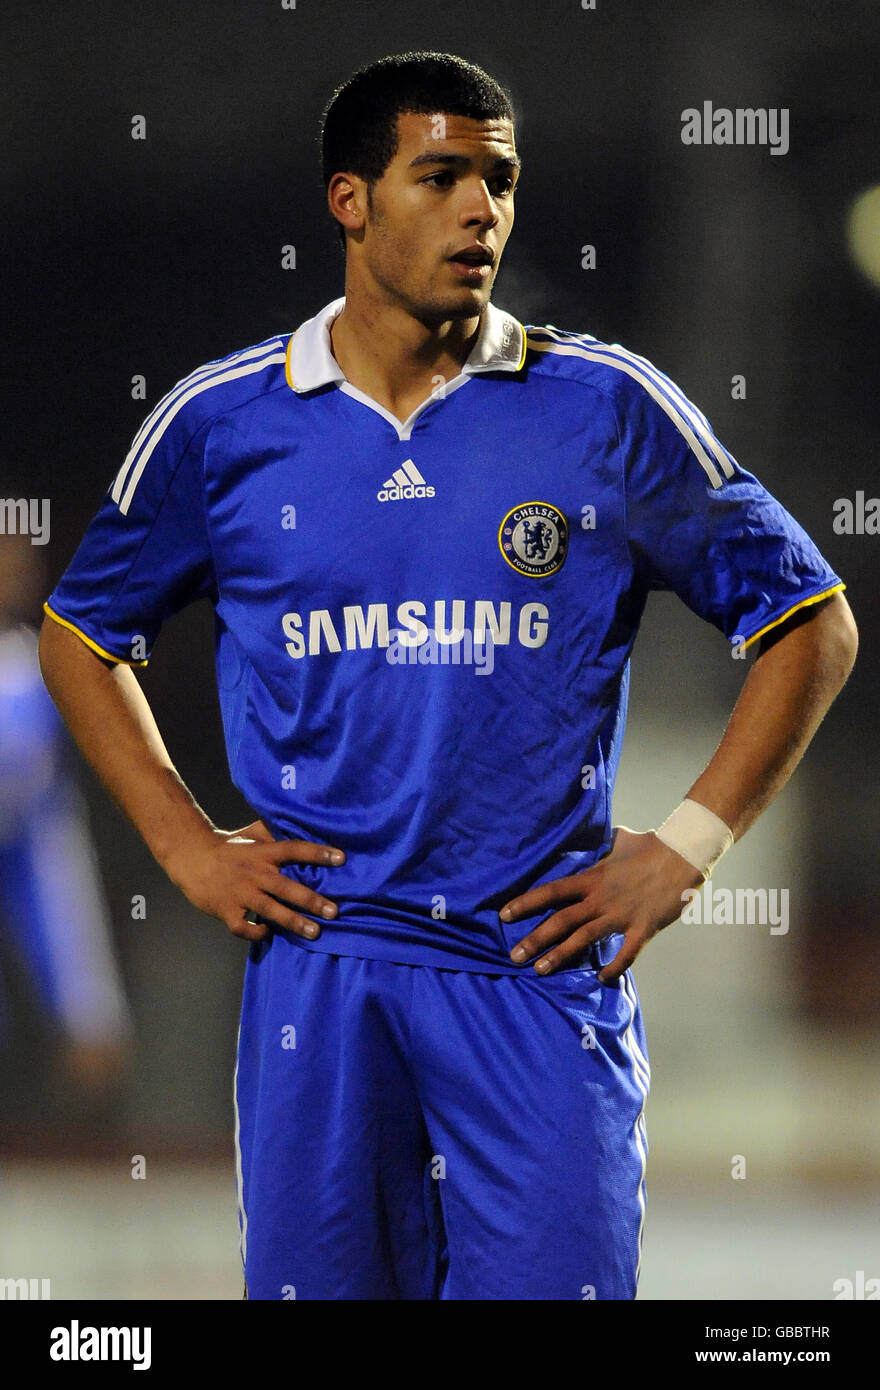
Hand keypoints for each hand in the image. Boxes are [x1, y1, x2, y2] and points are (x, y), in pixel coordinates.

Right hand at [164, 819, 345, 941]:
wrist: (190, 857)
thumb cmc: (226, 847)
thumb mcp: (251, 834)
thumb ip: (274, 833)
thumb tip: (298, 823)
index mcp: (263, 853)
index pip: (294, 849)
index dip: (318, 853)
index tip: (341, 858)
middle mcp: (255, 873)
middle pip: (287, 887)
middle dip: (312, 900)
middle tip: (334, 912)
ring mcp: (240, 893)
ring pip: (270, 910)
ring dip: (293, 922)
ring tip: (314, 932)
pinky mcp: (226, 910)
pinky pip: (243, 926)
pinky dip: (255, 932)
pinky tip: (266, 932)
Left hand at [500, 826, 703, 983]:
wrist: (683, 853)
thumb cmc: (651, 845)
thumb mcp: (618, 840)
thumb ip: (601, 847)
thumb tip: (593, 838)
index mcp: (592, 877)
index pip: (551, 891)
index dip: (526, 903)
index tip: (504, 915)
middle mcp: (600, 898)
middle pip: (560, 921)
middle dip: (534, 939)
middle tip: (514, 956)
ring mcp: (621, 915)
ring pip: (583, 939)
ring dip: (560, 956)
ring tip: (539, 971)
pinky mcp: (643, 927)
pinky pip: (626, 953)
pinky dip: (613, 967)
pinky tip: (601, 978)